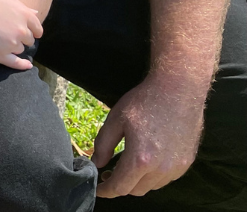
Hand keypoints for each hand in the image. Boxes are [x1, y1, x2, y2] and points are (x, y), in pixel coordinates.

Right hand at [0, 0, 40, 68]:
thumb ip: (20, 6)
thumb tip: (35, 12)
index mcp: (24, 14)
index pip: (36, 27)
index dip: (33, 30)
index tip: (30, 32)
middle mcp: (21, 30)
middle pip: (28, 39)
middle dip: (21, 37)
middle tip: (8, 33)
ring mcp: (11, 43)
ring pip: (19, 49)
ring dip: (13, 46)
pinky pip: (15, 63)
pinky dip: (22, 65)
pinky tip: (26, 65)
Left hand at [92, 72, 206, 197]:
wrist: (178, 90)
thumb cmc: (144, 102)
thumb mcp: (115, 120)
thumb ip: (103, 144)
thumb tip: (96, 163)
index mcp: (140, 159)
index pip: (120, 187)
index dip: (106, 191)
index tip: (97, 189)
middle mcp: (161, 169)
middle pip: (136, 190)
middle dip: (120, 185)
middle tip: (109, 172)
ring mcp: (176, 168)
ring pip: (152, 186)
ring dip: (137, 181)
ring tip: (127, 166)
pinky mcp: (186, 163)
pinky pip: (166, 179)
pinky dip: (153, 176)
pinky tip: (146, 160)